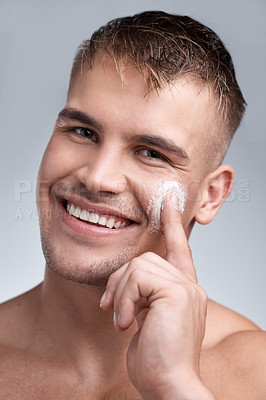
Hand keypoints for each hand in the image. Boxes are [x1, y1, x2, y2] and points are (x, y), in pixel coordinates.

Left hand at [100, 194, 213, 399]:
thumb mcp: (148, 320)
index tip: (168, 200)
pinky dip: (124, 300)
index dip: (173, 224)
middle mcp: (189, 284)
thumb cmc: (156, 358)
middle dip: (120, 281)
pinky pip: (136, 278)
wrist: (169, 385)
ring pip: (138, 265)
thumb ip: (144, 296)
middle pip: (144, 258)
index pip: (180, 249)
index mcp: (184, 289)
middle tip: (111, 308)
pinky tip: (125, 323)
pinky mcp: (176, 292)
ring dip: (120, 293)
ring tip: (120, 320)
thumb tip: (127, 284)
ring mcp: (185, 287)